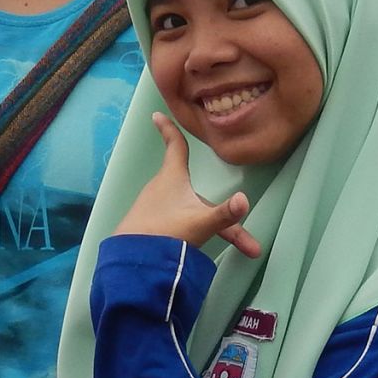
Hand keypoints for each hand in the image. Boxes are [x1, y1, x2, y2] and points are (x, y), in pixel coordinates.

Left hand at [114, 113, 262, 257]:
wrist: (132, 261)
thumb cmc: (166, 232)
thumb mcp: (200, 223)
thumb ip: (224, 214)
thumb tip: (245, 200)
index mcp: (172, 177)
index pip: (175, 147)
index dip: (169, 130)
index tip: (156, 115)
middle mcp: (161, 188)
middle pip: (198, 195)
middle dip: (221, 217)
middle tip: (245, 243)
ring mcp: (153, 207)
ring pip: (189, 213)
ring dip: (209, 229)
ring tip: (225, 249)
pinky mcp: (148, 226)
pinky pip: (176, 224)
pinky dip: (189, 234)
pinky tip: (193, 251)